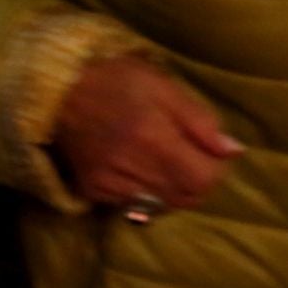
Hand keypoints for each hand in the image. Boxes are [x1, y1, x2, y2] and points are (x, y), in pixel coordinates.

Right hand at [53, 57, 243, 211]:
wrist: (54, 93)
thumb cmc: (113, 80)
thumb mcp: (161, 85)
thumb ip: (200, 120)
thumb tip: (233, 151)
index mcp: (152, 138)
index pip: (204, 179)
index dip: (215, 167)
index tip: (208, 150)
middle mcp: (131, 167)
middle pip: (187, 198)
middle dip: (196, 180)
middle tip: (185, 153)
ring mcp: (110, 185)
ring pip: (164, 205)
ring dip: (172, 187)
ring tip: (158, 159)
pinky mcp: (95, 192)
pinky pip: (135, 206)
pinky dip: (145, 192)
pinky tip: (135, 168)